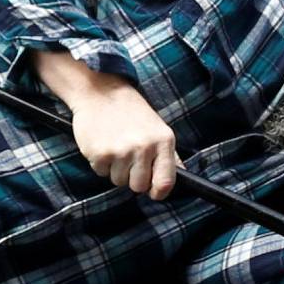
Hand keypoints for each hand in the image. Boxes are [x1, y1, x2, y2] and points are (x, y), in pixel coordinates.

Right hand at [64, 76, 177, 199]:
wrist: (101, 91)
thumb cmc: (131, 111)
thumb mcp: (158, 128)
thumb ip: (169, 154)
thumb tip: (183, 175)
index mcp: (163, 141)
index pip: (165, 182)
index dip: (158, 192)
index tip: (153, 190)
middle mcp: (144, 147)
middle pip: (139, 186)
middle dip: (132, 178)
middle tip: (128, 158)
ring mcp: (121, 151)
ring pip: (119, 181)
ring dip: (115, 170)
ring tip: (115, 146)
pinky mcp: (100, 154)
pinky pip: (101, 173)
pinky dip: (101, 163)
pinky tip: (103, 144)